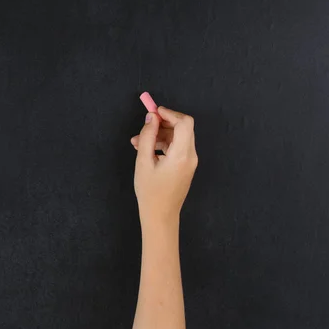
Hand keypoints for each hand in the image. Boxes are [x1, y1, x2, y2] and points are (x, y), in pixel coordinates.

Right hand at [131, 107, 197, 227]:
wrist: (160, 216)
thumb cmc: (150, 191)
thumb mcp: (143, 161)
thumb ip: (148, 136)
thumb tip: (152, 116)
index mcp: (182, 154)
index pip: (184, 123)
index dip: (170, 113)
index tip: (153, 112)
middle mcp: (190, 155)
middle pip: (182, 128)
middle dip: (162, 124)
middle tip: (143, 128)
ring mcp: (190, 161)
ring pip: (177, 137)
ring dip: (159, 135)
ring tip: (138, 142)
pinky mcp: (186, 166)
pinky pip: (176, 147)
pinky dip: (162, 144)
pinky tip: (146, 150)